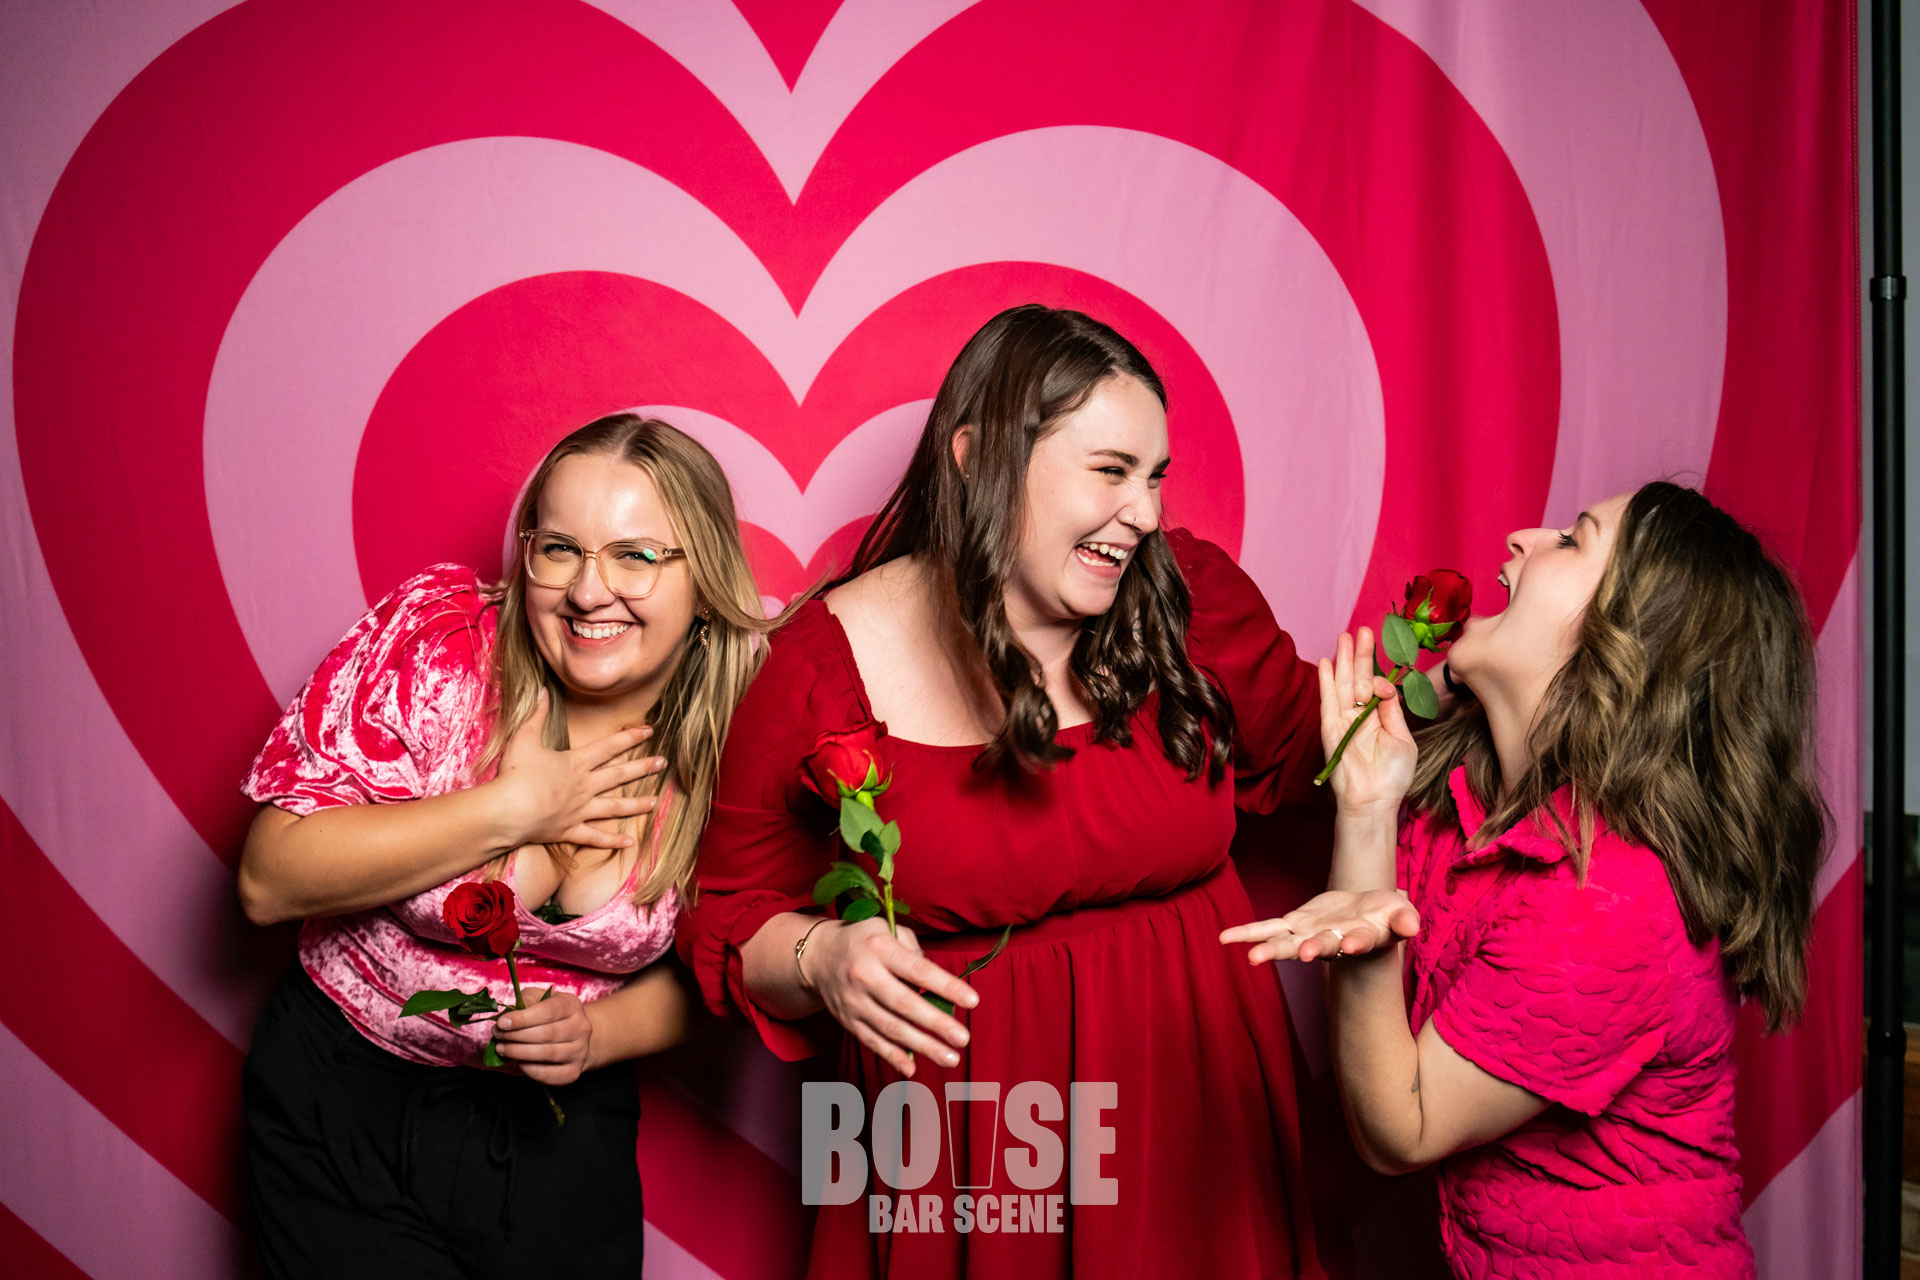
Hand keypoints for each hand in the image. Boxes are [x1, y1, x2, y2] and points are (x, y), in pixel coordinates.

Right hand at [490, 689, 664, 849]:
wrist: (510, 810)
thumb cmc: (516, 773)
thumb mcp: (525, 738)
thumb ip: (536, 715)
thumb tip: (541, 690)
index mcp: (576, 763)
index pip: (609, 747)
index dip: (630, 737)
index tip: (649, 731)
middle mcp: (584, 786)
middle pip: (619, 775)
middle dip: (643, 768)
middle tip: (663, 763)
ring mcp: (579, 810)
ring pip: (614, 807)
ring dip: (635, 804)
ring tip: (654, 802)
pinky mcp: (569, 831)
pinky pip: (595, 837)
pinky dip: (612, 841)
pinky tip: (628, 842)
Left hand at [492, 987, 591, 1084]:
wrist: (572, 1037)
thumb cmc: (549, 1015)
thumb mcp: (538, 999)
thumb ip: (524, 1003)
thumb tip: (505, 1019)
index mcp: (571, 1005)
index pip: (548, 1011)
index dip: (523, 1018)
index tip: (502, 1023)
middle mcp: (581, 1027)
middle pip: (547, 1034)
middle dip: (516, 1036)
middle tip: (497, 1036)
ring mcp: (580, 1051)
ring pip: (548, 1054)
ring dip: (519, 1053)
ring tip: (502, 1049)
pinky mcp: (573, 1071)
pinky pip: (549, 1074)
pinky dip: (529, 1070)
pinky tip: (517, 1062)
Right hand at [804, 919, 979, 1077]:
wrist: (819, 956)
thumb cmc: (865, 940)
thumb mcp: (888, 930)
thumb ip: (915, 952)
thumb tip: (939, 984)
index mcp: (880, 948)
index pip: (918, 970)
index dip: (946, 986)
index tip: (972, 1001)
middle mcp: (865, 976)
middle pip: (904, 1004)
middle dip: (936, 1024)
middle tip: (963, 1039)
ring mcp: (854, 1002)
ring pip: (891, 1028)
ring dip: (922, 1046)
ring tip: (950, 1058)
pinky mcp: (848, 1021)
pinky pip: (872, 1041)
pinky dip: (892, 1057)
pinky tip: (912, 1069)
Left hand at [1219, 889, 1419, 962]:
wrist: (1365, 912)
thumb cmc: (1387, 915)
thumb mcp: (1401, 913)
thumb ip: (1405, 920)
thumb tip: (1412, 925)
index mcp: (1361, 938)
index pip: (1359, 942)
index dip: (1356, 944)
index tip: (1351, 945)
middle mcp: (1332, 941)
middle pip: (1320, 947)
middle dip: (1310, 950)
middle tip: (1302, 955)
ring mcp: (1309, 935)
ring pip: (1288, 942)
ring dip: (1271, 949)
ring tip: (1252, 958)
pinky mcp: (1293, 923)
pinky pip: (1267, 928)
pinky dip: (1248, 933)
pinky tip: (1225, 938)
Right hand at [1320, 628, 1417, 815]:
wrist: (1374, 801)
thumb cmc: (1392, 776)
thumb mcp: (1402, 738)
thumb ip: (1393, 711)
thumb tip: (1386, 686)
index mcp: (1377, 717)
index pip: (1375, 687)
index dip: (1380, 676)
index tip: (1387, 681)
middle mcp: (1358, 716)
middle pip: (1357, 678)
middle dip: (1360, 654)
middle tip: (1362, 630)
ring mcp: (1343, 720)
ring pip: (1342, 684)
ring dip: (1342, 660)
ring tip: (1344, 636)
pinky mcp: (1330, 728)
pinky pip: (1327, 701)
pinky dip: (1325, 682)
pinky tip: (1325, 662)